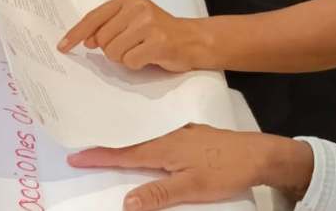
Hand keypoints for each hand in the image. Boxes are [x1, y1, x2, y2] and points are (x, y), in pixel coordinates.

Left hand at [56, 0, 210, 71]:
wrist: (193, 39)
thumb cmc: (159, 31)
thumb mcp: (132, 20)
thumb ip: (109, 26)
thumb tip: (87, 40)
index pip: (94, 17)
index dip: (75, 33)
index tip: (62, 46)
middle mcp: (137, 7)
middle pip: (102, 39)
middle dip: (113, 49)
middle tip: (133, 45)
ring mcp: (148, 24)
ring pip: (113, 52)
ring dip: (125, 58)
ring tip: (142, 49)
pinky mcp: (157, 42)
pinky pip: (130, 62)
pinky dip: (137, 64)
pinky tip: (150, 56)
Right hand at [68, 124, 312, 210]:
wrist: (259, 155)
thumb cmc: (226, 170)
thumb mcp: (192, 188)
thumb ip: (159, 194)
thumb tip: (126, 203)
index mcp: (164, 147)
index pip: (124, 154)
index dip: (99, 156)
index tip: (76, 155)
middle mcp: (169, 134)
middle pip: (130, 140)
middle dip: (105, 143)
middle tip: (82, 145)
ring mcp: (181, 132)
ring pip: (144, 135)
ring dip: (124, 139)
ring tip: (107, 141)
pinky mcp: (191, 134)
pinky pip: (158, 133)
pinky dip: (143, 137)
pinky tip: (145, 141)